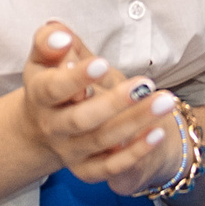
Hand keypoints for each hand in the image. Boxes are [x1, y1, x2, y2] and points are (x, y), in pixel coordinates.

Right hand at [18, 23, 182, 195]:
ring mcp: (69, 150)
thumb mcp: (45, 59)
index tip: (102, 63)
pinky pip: (109, 167)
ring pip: (101, 140)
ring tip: (164, 102)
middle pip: (80, 119)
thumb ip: (51, 41)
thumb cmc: (51, 81)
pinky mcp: (85, 169)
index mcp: (40, 95)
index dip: (76, 78)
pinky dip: (134, 153)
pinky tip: (157, 133)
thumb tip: (62, 36)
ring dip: (135, 122)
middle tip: (144, 84)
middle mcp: (52, 126)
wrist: (41, 128)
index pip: (53, 88)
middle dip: (114, 102)